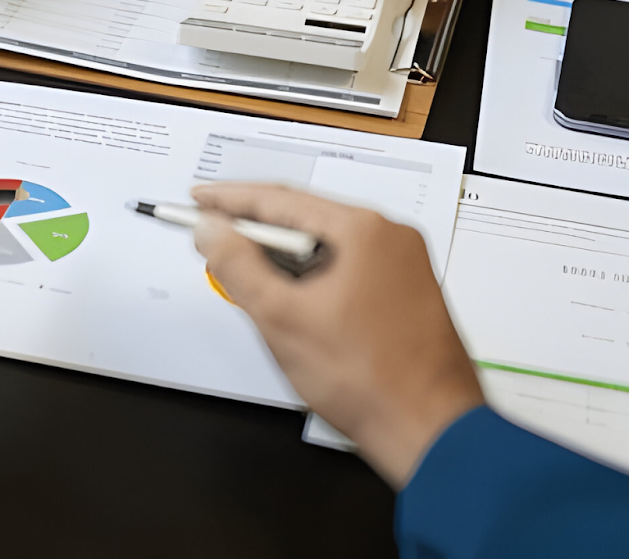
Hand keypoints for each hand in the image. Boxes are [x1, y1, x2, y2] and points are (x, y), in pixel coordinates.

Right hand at [191, 184, 482, 487]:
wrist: (429, 429)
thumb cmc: (372, 381)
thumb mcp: (282, 319)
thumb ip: (238, 267)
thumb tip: (212, 231)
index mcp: (365, 231)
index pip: (281, 199)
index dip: (230, 200)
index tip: (200, 200)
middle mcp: (391, 237)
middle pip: (306, 217)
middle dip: (254, 230)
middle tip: (213, 236)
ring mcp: (403, 265)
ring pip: (326, 245)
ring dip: (282, 257)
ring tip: (245, 273)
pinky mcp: (404, 292)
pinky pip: (347, 267)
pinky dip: (311, 275)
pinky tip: (289, 297)